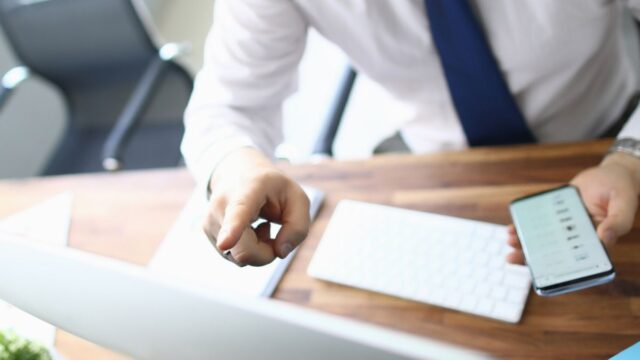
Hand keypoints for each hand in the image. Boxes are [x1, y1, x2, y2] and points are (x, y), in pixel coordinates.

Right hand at [203, 148, 309, 265]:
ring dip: (258, 250)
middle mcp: (222, 203)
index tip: (225, 243)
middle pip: (244, 251)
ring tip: (259, 224)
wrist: (241, 173)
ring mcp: (211, 219)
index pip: (239, 212)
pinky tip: (248, 230)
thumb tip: (279, 253)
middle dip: (267, 253)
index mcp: (249, 189)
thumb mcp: (298, 200)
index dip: (232, 230)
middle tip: (272, 230)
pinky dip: (249, 250)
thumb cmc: (273, 189)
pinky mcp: (207, 232)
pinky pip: (235, 257)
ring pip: (240, 258)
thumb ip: (298, 227)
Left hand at [507, 152, 639, 264]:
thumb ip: (618, 221)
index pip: (576, 265)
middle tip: (511, 257)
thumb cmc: (621, 189)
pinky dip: (525, 227)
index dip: (556, 272)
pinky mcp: (557, 217)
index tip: (539, 272)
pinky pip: (540, 225)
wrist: (612, 174)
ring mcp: (566, 229)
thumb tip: (605, 238)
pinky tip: (513, 227)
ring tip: (509, 240)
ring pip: (543, 242)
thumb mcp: (624, 203)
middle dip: (531, 259)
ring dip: (524, 244)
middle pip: (554, 256)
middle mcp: (579, 240)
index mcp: (597, 245)